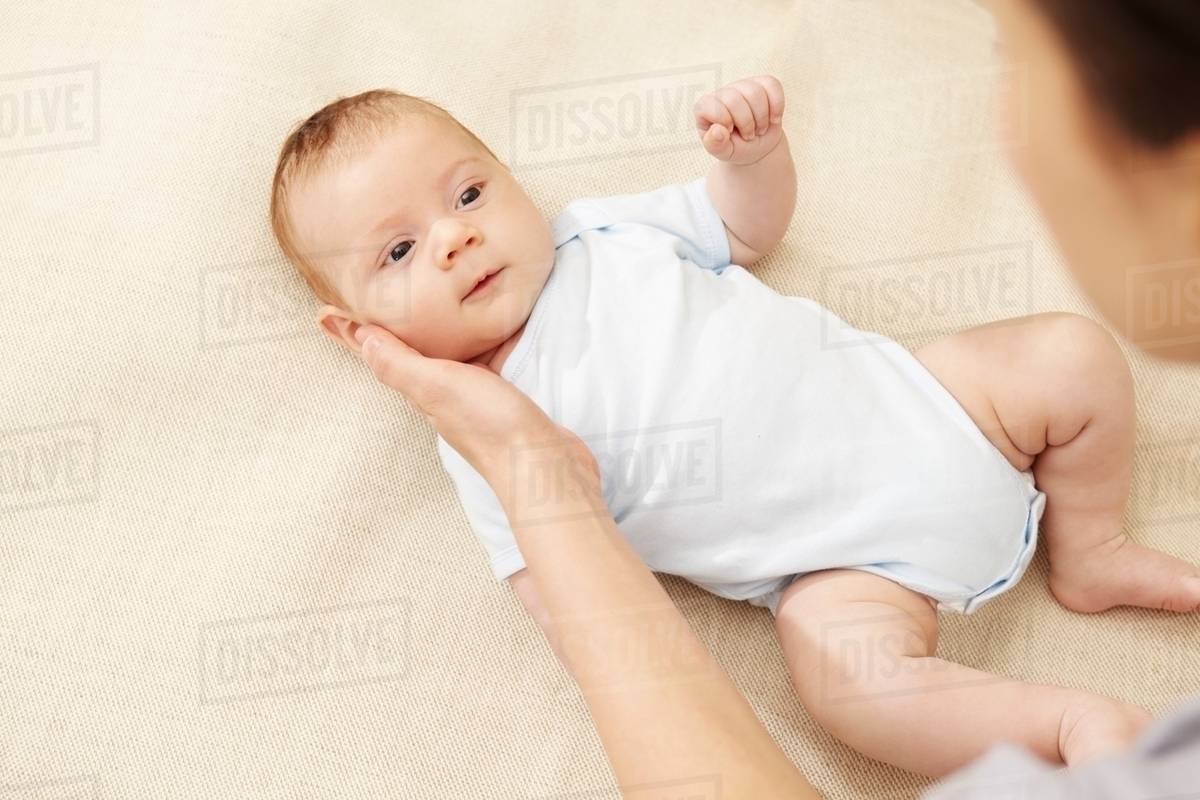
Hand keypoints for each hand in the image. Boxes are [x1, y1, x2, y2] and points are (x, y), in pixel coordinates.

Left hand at [353, 324, 599, 493]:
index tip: (324, 314)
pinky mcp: (504, 396)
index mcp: (422, 390)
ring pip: (444, 355)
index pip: (380, 357)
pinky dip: (480, 339)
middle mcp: (442, 394)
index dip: (352, 336)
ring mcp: (473, 396)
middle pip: (406, 354)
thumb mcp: (438, 388)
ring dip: (431, 332)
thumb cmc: (490, 426)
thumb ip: (400, 365)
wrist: (544, 466)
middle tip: (364, 304)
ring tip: (423, 304)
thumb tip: (361, 338)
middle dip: (384, 331)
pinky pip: (484, 359)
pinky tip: (491, 325)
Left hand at [693, 75, 785, 165]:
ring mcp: (743, 85)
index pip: (712, 106)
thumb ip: (715, 145)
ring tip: (759, 129)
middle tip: (749, 136)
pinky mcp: (763, 83)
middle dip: (746, 123)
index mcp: (705, 107)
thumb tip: (718, 130)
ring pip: (755, 92)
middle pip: (735, 99)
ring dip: (762, 117)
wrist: (757, 146)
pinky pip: (772, 85)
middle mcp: (723, 93)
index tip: (731, 132)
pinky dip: (777, 105)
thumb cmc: (735, 147)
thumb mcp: (723, 152)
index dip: (725, 121)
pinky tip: (774, 119)